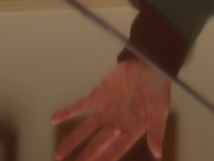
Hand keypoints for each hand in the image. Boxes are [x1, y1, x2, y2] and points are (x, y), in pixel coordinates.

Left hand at [51, 58, 170, 160]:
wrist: (150, 63)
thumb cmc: (158, 88)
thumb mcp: (160, 111)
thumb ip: (156, 132)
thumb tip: (158, 154)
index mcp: (131, 130)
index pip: (115, 151)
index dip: (104, 160)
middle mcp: (115, 124)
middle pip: (97, 145)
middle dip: (85, 157)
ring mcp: (104, 111)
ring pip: (85, 130)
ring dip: (71, 141)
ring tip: (58, 154)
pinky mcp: (97, 96)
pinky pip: (79, 107)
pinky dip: (66, 113)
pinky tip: (53, 119)